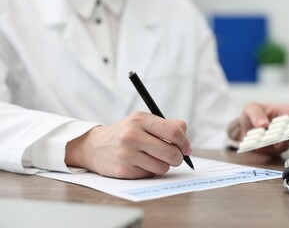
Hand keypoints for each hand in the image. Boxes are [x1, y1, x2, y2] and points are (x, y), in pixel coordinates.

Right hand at [65, 112, 191, 178]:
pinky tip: (140, 164)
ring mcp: (127, 154)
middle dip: (178, 158)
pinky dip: (149, 171)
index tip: (187, 149)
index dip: (185, 142)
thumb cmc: (125, 133)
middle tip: (176, 157)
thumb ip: (166, 125)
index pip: (173, 131)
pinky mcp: (124, 170)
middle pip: (171, 152)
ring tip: (153, 158)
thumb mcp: (141, 121)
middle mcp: (132, 135)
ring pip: (162, 167)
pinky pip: (150, 175)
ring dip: (163, 165)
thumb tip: (186, 140)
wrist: (94, 146)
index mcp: (140, 119)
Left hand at [231, 102, 288, 155]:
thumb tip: (263, 124)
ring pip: (288, 140)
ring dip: (279, 140)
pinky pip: (276, 150)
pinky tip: (258, 146)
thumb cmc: (252, 114)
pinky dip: (267, 148)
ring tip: (271, 141)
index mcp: (287, 110)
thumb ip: (256, 114)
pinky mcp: (279, 148)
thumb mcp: (250, 108)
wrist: (245, 130)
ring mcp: (286, 138)